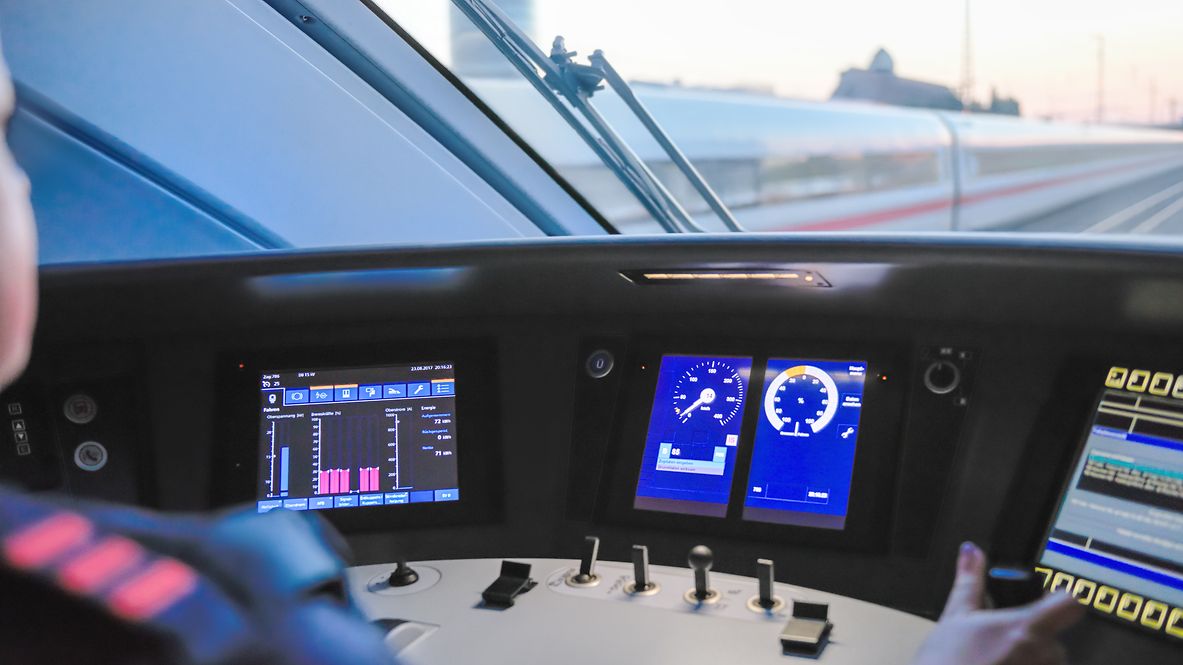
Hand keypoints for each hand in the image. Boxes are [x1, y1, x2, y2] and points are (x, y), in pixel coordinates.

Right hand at [911, 542, 1085, 664]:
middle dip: (1033, 637)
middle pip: (1055, 637)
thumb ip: (970, 581)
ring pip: (1048, 660)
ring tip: (998, 660)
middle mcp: (1044, 654)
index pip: (1070, 604)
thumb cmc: (947, 661)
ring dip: (1030, 658)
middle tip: (1001, 640)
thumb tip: (971, 551)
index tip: (1045, 601)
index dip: (1059, 598)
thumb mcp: (955, 616)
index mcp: (1026, 627)